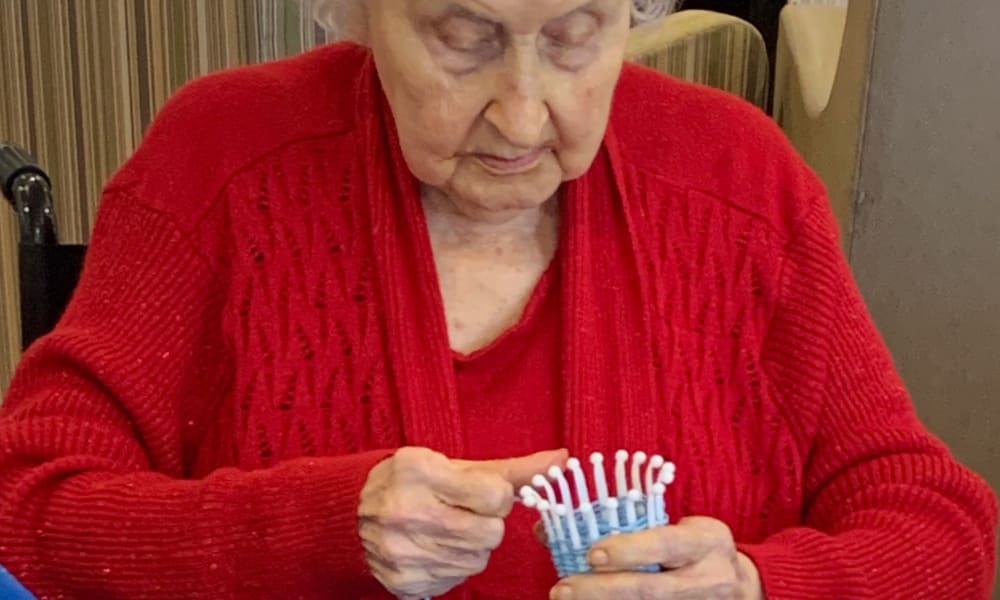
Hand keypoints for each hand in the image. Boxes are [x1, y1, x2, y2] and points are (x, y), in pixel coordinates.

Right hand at [359, 447, 566, 598]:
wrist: (349, 513)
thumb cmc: (410, 481)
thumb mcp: (453, 463)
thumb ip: (510, 468)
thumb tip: (561, 459)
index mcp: (419, 470)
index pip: (497, 495)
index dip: (496, 496)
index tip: (480, 492)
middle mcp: (406, 511)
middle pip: (491, 533)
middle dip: (486, 523)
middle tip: (463, 512)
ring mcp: (402, 551)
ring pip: (477, 560)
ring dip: (472, 546)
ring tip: (446, 529)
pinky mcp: (403, 582)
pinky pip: (456, 581)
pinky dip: (452, 565)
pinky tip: (433, 548)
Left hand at [550, 516, 762, 599]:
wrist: (741, 584)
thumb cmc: (698, 546)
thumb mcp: (679, 525)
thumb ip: (629, 522)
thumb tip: (554, 523)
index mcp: (706, 542)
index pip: (665, 545)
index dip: (629, 550)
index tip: (592, 554)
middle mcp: (707, 578)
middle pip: (650, 589)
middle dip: (601, 589)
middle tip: (563, 588)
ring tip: (566, 598)